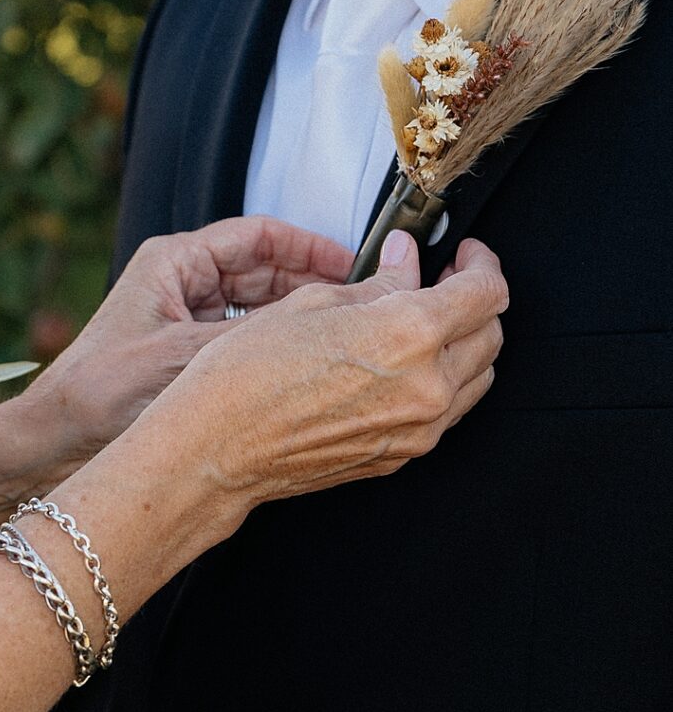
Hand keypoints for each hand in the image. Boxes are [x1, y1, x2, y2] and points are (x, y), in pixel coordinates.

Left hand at [30, 216, 356, 462]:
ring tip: (345, 334)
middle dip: (313, 285)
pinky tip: (307, 367)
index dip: (310, 248)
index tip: (355, 266)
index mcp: (175, 262)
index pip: (259, 236)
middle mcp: (182, 284)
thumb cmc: (99, 392)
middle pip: (265, 271)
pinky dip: (275, 350)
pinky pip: (245, 343)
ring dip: (298, 320)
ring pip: (259, 309)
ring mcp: (186, 320)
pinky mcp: (187, 357)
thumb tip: (321, 320)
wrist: (54, 443)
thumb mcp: (186, 358)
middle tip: (362, 305)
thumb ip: (254, 337)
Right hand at [132, 231, 506, 527]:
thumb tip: (406, 262)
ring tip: (427, 322)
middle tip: (444, 280)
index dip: (482, 264)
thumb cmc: (247, 376)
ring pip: (478, 377)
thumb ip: (376, 281)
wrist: (218, 447)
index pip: (486, 293)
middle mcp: (427, 386)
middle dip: (477, 301)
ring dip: (466, 343)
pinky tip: (407, 363)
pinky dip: (444, 381)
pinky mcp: (403, 455)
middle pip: (492, 335)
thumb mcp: (312, 302)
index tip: (466, 255)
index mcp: (409, 334)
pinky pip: (449, 412)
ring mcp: (419, 429)